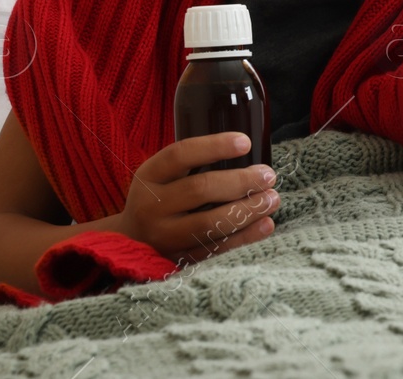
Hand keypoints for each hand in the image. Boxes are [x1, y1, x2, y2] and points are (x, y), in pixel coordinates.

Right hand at [108, 132, 279, 265]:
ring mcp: (163, 237)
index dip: (214, 146)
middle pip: (199, 189)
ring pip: (209, 224)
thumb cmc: (159, 197)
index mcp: (149, 176)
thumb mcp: (163, 175)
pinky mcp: (177, 260)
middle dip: (240, 181)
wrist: (129, 241)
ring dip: (247, 210)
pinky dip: (244, 238)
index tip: (246, 142)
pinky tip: (266, 225)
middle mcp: (151, 206)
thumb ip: (194, 163)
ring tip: (273, 199)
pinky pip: (214, 250)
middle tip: (268, 175)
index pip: (180, 155)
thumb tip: (248, 149)